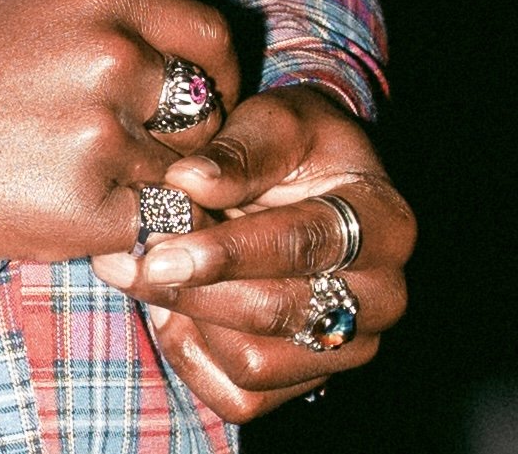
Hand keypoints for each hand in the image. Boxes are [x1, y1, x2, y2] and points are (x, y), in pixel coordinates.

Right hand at [0, 0, 237, 260]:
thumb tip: (187, 69)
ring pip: (182, 180)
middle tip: (137, 157)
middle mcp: (111, 57)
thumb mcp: (32, 12)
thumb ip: (111, 30)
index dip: (219, 79)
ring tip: (85, 185)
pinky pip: (147, 231)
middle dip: (185, 143)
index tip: (203, 104)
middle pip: (207, 114)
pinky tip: (69, 216)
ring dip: (150, 192)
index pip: (212, 39)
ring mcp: (100, 135)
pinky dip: (124, 235)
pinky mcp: (83, 209)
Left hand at [91, 85, 414, 421]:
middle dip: (196, 289)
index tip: (164, 249)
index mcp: (384, 224)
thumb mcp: (276, 120)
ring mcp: (350, 347)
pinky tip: (172, 305)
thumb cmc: (294, 143)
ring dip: (188, 320)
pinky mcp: (311, 380)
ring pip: (255, 364)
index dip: (228, 252)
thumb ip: (238, 151)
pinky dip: (193, 356)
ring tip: (147, 271)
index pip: (302, 246)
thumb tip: (187, 183)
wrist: (309, 178)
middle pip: (277, 314)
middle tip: (133, 261)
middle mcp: (381, 298)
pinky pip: (241, 396)